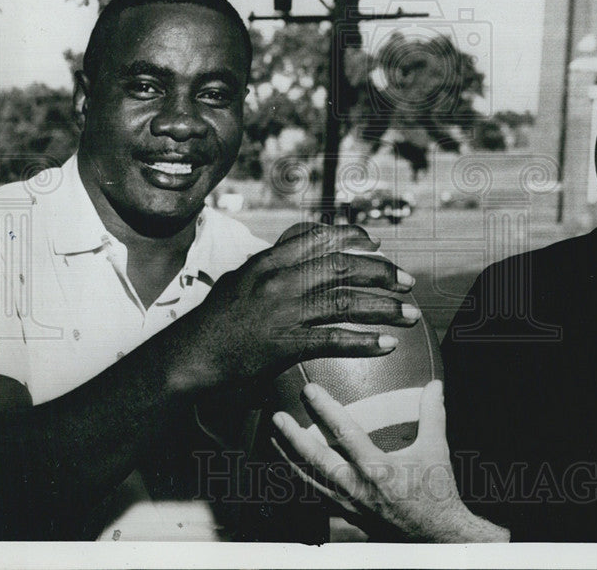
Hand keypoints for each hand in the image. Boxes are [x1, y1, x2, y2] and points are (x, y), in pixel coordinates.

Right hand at [170, 223, 419, 391]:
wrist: (186, 357)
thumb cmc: (213, 322)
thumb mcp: (240, 281)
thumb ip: (270, 266)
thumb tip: (296, 254)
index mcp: (269, 261)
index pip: (320, 239)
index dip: (355, 239)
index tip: (378, 244)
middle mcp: (278, 279)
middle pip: (343, 267)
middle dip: (382, 272)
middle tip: (408, 282)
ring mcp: (281, 311)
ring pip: (346, 302)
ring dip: (384, 308)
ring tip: (410, 316)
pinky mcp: (283, 344)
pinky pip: (334, 340)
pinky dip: (364, 343)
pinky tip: (386, 346)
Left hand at [272, 381, 509, 542]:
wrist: (438, 536)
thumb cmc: (437, 492)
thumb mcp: (436, 449)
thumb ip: (433, 414)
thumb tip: (435, 384)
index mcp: (379, 469)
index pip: (345, 433)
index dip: (325, 409)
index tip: (310, 391)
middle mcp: (358, 488)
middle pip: (316, 460)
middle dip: (293, 437)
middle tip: (277, 417)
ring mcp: (349, 505)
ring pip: (310, 481)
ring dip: (289, 459)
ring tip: (274, 439)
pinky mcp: (348, 515)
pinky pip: (317, 496)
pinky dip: (301, 482)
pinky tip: (290, 469)